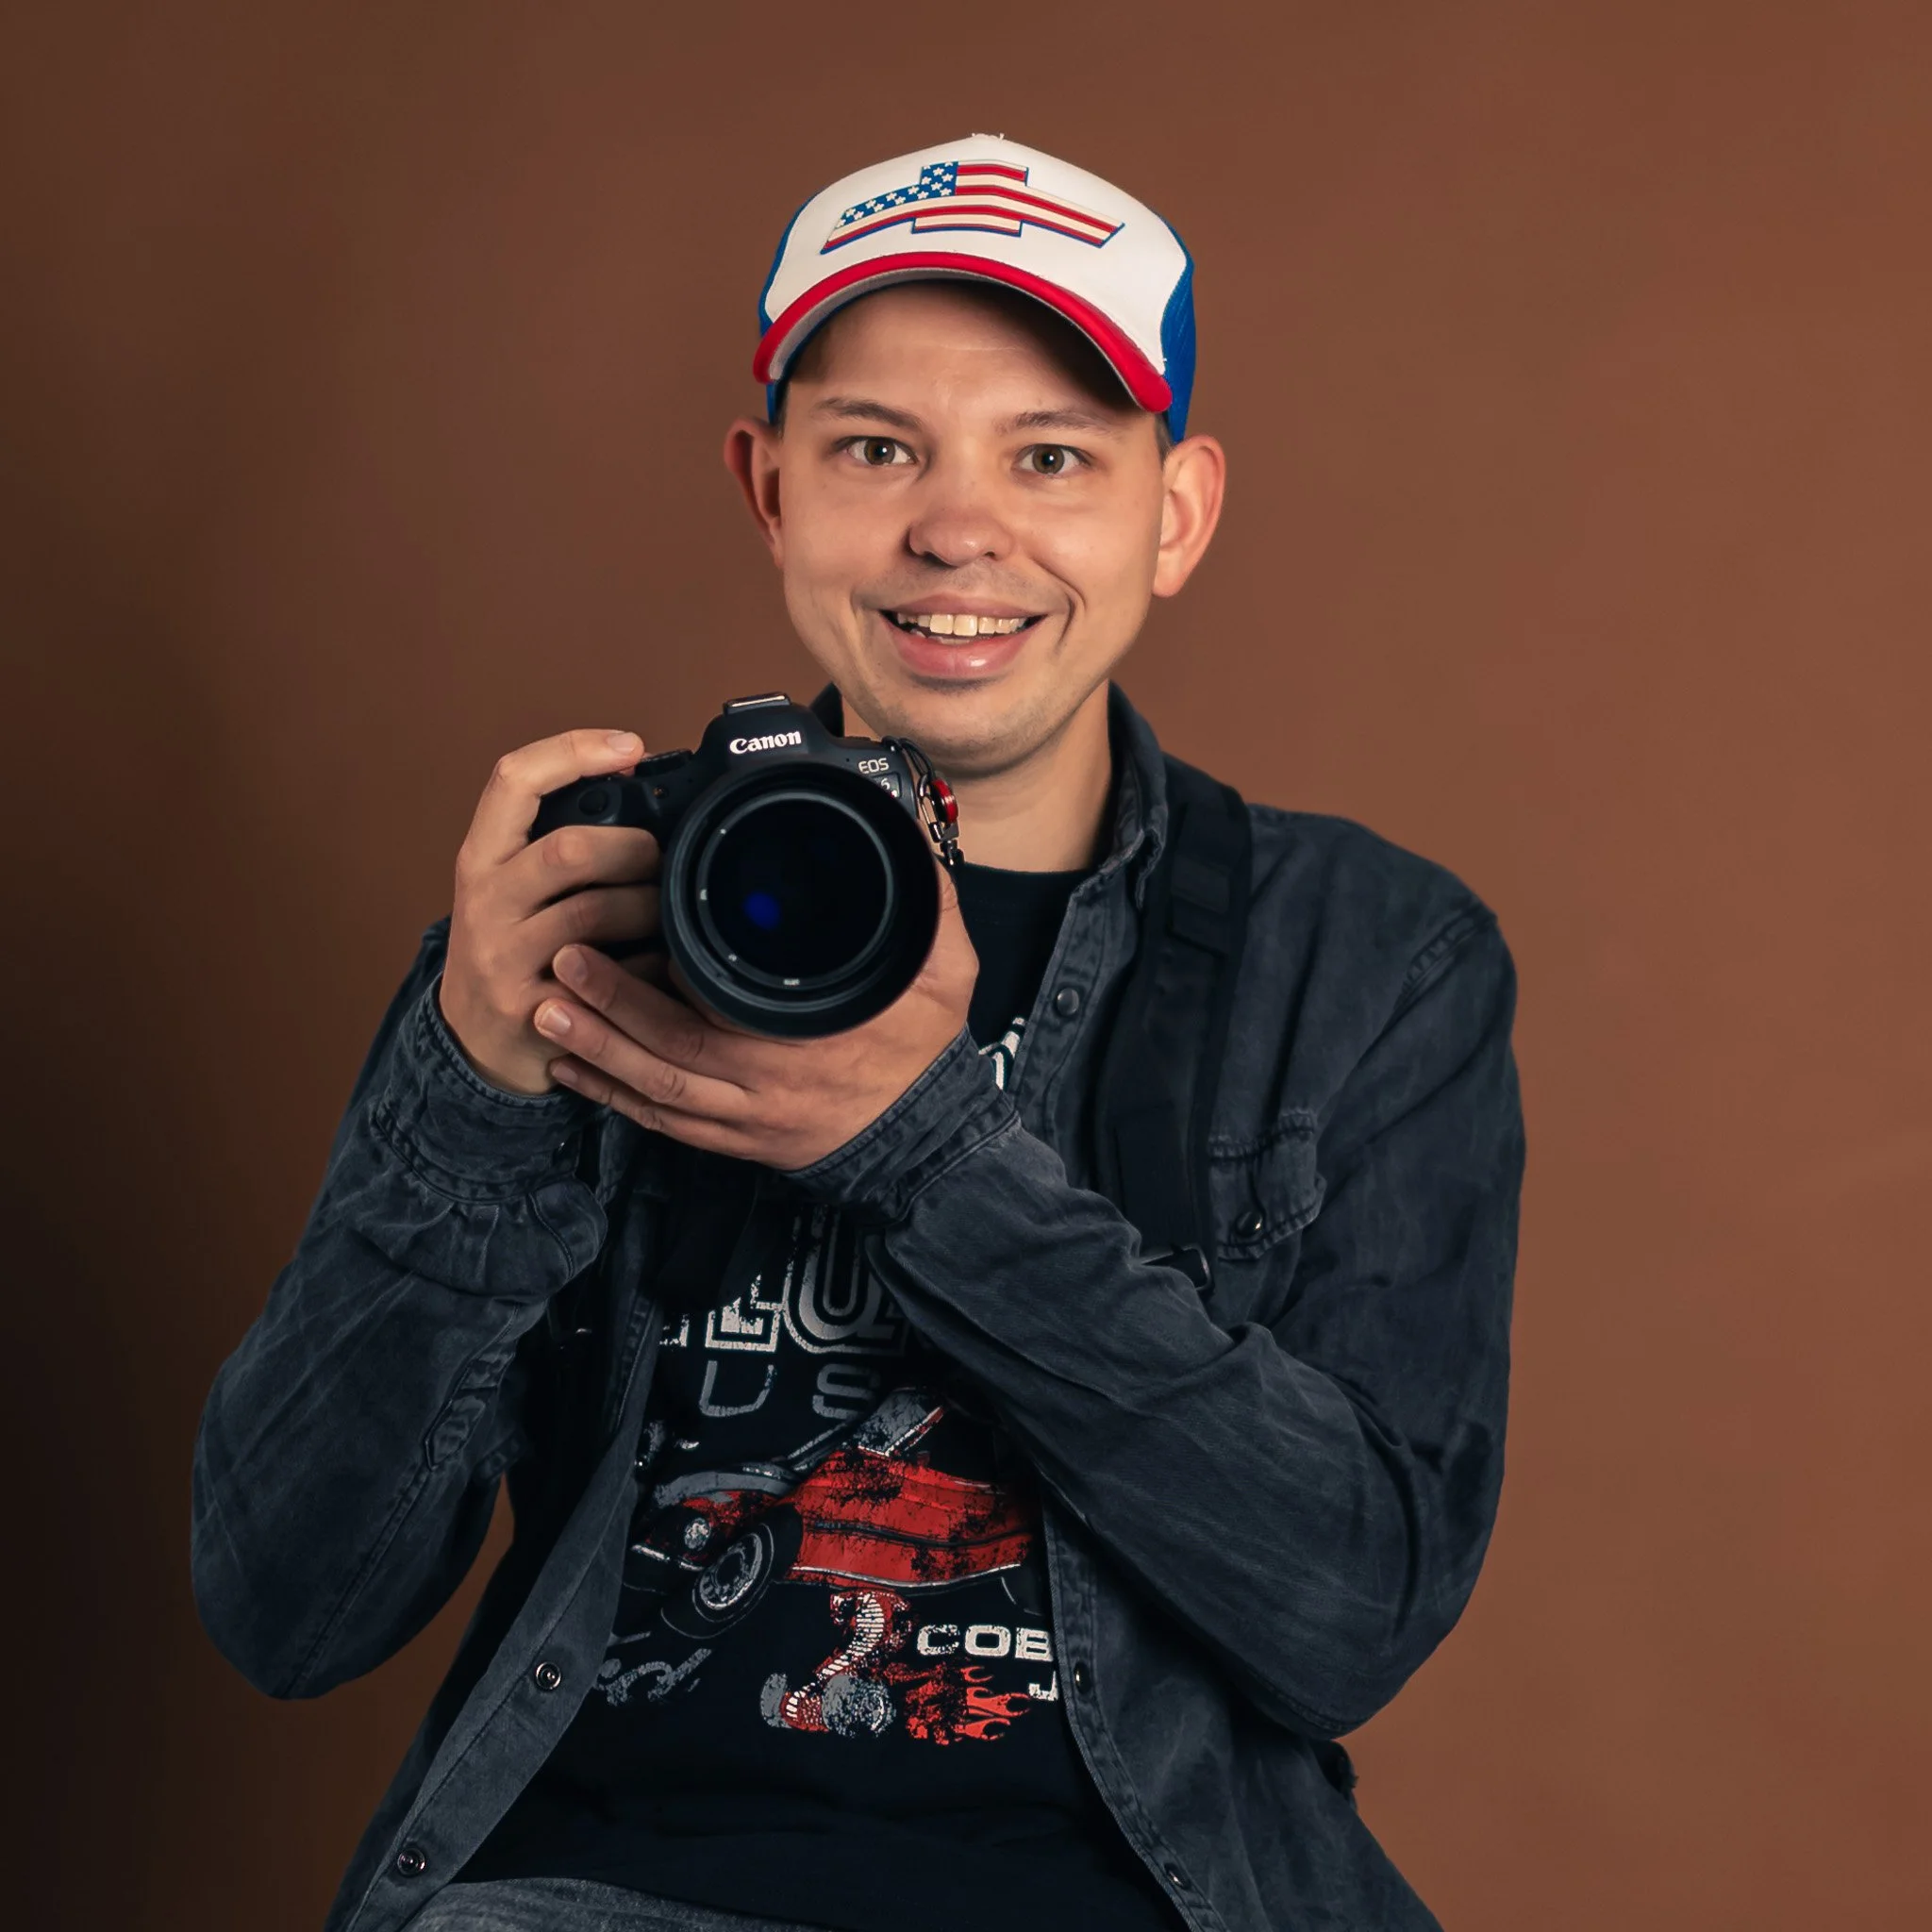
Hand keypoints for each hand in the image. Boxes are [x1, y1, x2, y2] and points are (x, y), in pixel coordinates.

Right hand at [439, 728, 662, 1094]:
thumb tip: (638, 778)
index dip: (572, 752)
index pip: (512, 781)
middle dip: (633, 847)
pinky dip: (648, 965)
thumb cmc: (512, 949)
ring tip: (667, 911)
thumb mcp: (513, 886)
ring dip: (648, 907)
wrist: (474, 1043)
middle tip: (660, 857)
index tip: (629, 747)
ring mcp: (503, 959)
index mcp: (481, 858)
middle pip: (568, 850)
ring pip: (593, 913)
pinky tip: (662, 963)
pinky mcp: (532, 1009)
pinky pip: (610, 977)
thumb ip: (555, 840)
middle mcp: (484, 902)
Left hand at [530, 862, 976, 1169]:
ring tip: (547, 1011)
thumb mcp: (946, 976)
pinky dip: (613, 1100)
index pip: (721, 1012)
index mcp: (805, 1045)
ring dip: (596, 1053)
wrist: (928, 1145)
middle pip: (668, 1053)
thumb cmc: (926, 1057)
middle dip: (608, 1009)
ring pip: (654, 1091)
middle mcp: (765, 1089)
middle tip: (562, 962)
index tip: (623, 936)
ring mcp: (745, 1122)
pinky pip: (662, 1124)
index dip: (662, 983)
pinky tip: (573, 1073)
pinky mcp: (734, 1142)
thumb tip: (907, 837)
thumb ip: (929, 908)